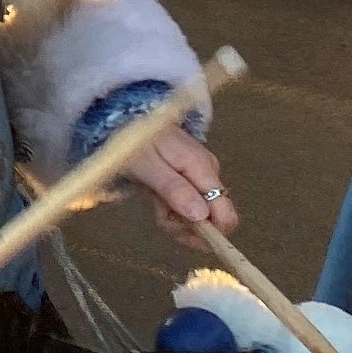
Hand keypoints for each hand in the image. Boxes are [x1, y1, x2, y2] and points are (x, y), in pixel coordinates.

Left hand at [123, 129, 234, 247]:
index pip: (225, 214)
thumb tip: (202, 216)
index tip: (181, 232)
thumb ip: (174, 190)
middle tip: (160, 215)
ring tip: (154, 201)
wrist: (126, 119)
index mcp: (203, 169)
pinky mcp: (191, 179)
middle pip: (212, 219)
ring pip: (199, 214)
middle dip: (186, 226)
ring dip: (175, 217)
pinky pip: (189, 205)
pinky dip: (172, 209)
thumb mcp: (148, 167)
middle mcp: (209, 173)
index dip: (208, 233)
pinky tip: (157, 199)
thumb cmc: (136, 143)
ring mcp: (201, 176)